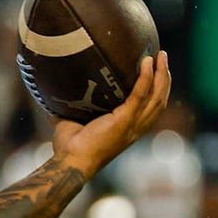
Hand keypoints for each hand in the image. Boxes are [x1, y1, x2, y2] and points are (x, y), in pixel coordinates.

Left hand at [52, 51, 170, 177]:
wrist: (70, 162)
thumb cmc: (69, 149)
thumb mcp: (72, 125)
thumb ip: (69, 112)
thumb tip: (53, 101)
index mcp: (128, 131)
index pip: (151, 110)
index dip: (157, 91)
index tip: (157, 73)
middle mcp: (135, 129)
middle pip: (159, 100)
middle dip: (164, 78)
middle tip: (163, 58)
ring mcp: (132, 125)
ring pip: (156, 96)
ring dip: (161, 74)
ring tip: (161, 55)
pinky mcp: (124, 120)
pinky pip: (140, 95)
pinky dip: (146, 77)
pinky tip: (147, 62)